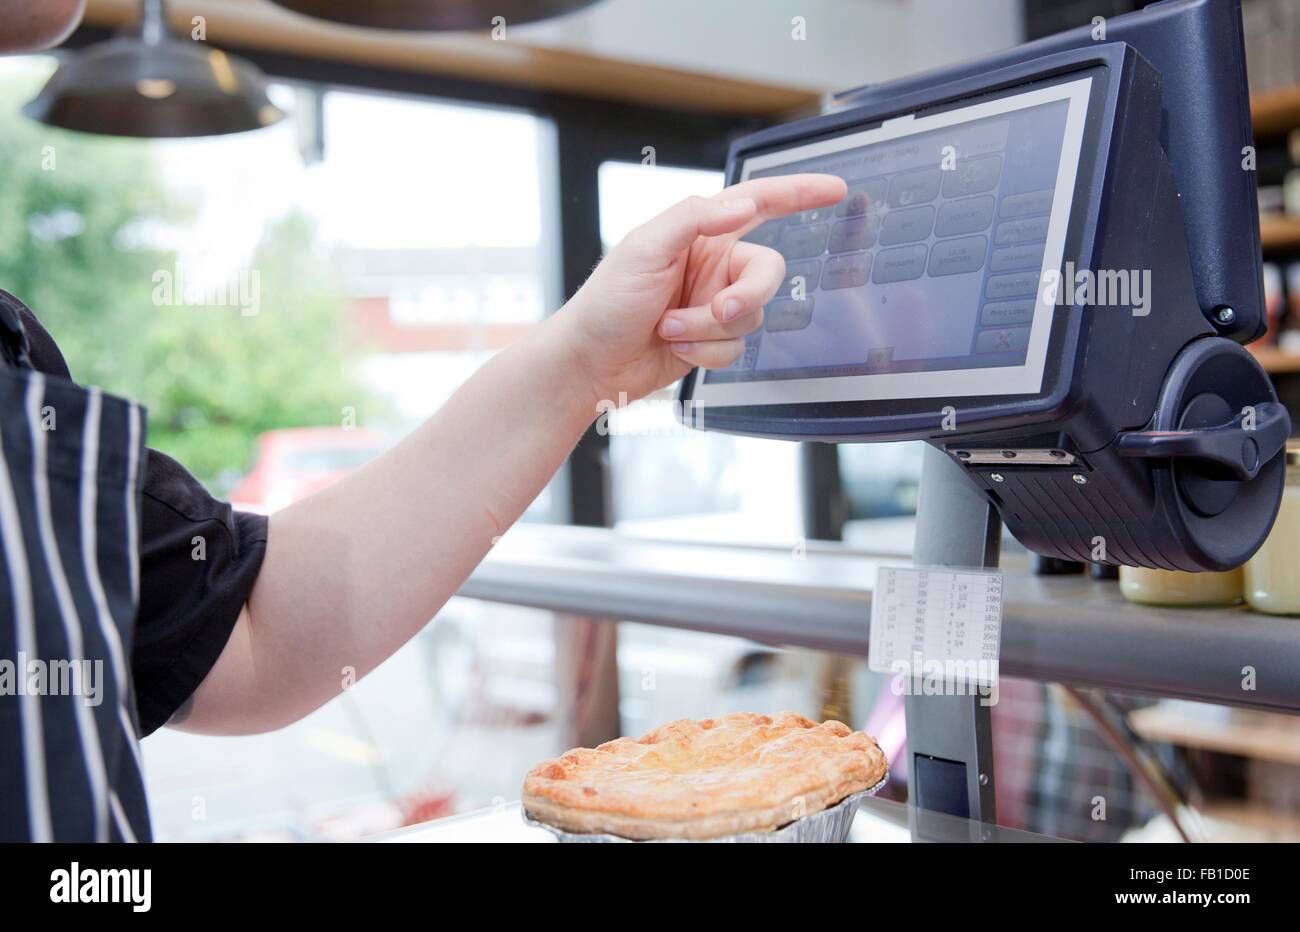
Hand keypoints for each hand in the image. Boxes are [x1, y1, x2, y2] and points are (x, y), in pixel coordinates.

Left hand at [554, 173, 846, 403]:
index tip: (835, 190)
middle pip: (766, 273)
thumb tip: (744, 203)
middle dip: (746, 296)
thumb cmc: (605, 302)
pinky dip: (706, 353)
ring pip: (751, 317)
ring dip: (709, 330)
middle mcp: (712, 265)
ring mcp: (713, 304)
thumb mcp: (644, 247)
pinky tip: (675, 349)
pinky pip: (735, 350)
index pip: (759, 203)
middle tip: (719, 311)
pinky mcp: (710, 341)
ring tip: (669, 329)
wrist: (589, 363)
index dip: (799, 193)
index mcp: (700, 232)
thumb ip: (695, 219)